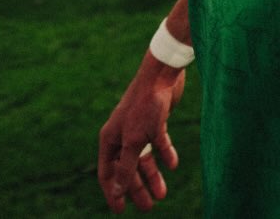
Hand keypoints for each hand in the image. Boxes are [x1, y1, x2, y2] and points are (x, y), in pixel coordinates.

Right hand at [98, 54, 185, 212]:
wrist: (162, 74)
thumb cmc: (143, 105)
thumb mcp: (134, 140)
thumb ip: (126, 166)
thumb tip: (117, 190)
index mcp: (110, 139)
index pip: (108, 173)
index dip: (113, 192)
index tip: (121, 211)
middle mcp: (123, 135)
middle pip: (128, 168)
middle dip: (137, 188)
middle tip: (149, 207)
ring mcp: (140, 128)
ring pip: (144, 158)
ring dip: (153, 176)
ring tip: (162, 194)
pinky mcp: (157, 121)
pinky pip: (160, 144)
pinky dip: (165, 155)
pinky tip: (172, 165)